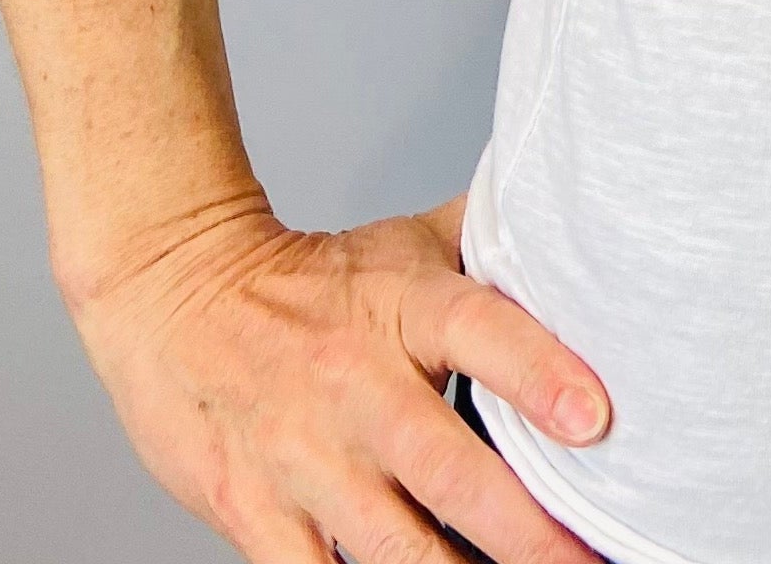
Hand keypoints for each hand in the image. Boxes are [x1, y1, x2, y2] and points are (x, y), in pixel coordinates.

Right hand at [63, 190, 615, 563]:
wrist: (175, 290)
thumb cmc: (312, 277)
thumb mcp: (407, 242)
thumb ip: (492, 247)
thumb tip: (583, 238)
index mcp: (403, 307)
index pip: (480, 332)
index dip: (539, 374)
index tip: (596, 419)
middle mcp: (357, 386)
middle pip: (449, 470)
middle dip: (527, 533)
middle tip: (588, 561)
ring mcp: (304, 460)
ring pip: (393, 549)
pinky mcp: (254, 516)